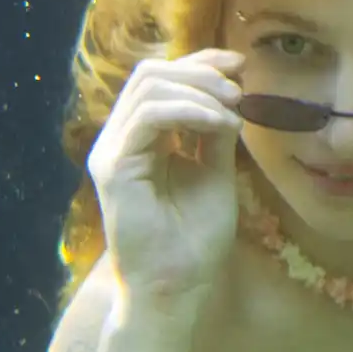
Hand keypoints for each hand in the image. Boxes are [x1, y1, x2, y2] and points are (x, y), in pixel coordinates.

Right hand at [87, 48, 244, 324]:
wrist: (179, 287)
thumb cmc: (195, 239)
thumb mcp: (215, 172)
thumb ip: (215, 132)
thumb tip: (232, 93)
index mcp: (142, 139)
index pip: (161, 81)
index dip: (200, 64)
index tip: (240, 66)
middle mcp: (122, 140)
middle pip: (151, 75)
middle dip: (200, 72)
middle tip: (238, 90)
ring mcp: (113, 151)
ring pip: (148, 88)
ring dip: (198, 90)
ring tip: (232, 110)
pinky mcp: (114, 168)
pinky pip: (147, 117)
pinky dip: (188, 111)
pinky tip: (218, 123)